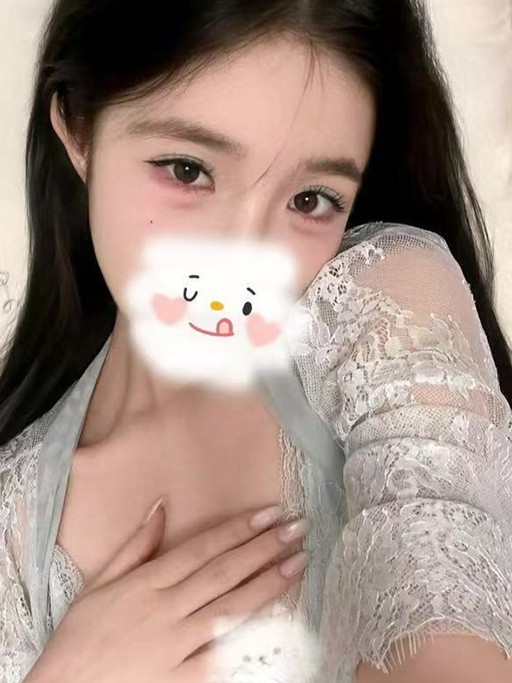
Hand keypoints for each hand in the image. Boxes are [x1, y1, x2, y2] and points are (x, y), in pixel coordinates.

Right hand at [25, 501, 307, 682]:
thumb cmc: (80, 638)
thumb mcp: (99, 584)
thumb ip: (136, 545)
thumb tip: (161, 505)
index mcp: (147, 584)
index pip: (203, 549)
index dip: (239, 529)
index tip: (269, 513)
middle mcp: (165, 610)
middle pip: (224, 573)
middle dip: (264, 548)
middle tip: (297, 528)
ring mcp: (175, 647)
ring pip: (230, 610)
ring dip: (268, 584)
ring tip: (298, 564)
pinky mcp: (181, 680)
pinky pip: (223, 659)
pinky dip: (250, 640)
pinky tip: (279, 622)